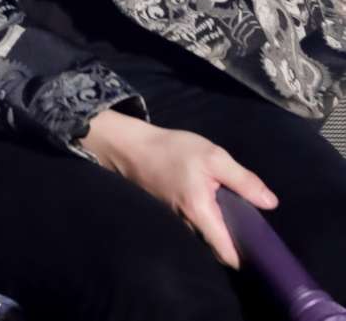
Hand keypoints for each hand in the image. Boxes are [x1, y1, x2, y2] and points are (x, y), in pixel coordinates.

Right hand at [79, 109, 277, 268]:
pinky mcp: (175, 214)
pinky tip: (221, 206)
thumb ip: (242, 180)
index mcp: (202, 215)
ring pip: (209, 236)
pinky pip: (200, 226)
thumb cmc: (174, 151)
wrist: (134, 148)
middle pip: (219, 247)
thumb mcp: (213, 157)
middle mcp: (190, 227)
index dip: (246, 257)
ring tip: (243, 216)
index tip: (263, 250)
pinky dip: (213, 222)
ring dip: (226, 231)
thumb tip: (271, 203)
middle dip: (239, 244)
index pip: (227, 253)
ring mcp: (181, 223)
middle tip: (257, 229)